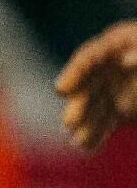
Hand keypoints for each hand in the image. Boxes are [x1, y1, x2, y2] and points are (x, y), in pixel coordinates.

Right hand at [57, 20, 136, 148]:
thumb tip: (126, 61)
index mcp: (121, 42)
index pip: (91, 56)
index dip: (74, 72)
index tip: (61, 90)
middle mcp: (113, 65)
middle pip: (89, 84)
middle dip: (80, 104)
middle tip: (70, 122)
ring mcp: (117, 88)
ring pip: (95, 107)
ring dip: (86, 124)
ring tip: (82, 143)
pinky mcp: (123, 110)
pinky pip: (106, 121)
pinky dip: (98, 133)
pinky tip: (88, 146)